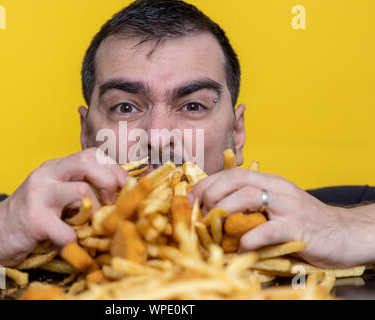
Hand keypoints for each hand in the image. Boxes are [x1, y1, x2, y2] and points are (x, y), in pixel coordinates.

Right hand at [0, 148, 128, 265]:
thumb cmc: (32, 214)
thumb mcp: (54, 191)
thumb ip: (79, 186)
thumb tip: (118, 191)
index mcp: (55, 167)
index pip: (92, 154)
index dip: (114, 169)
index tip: (125, 188)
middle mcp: (46, 175)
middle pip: (87, 161)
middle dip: (108, 181)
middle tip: (109, 203)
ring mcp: (38, 196)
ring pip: (81, 192)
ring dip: (94, 213)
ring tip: (89, 225)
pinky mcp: (33, 221)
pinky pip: (66, 230)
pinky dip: (74, 239)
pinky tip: (69, 242)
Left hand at [189, 168, 373, 267]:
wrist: (344, 232)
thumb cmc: (304, 221)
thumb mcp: (276, 205)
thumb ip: (251, 205)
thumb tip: (216, 211)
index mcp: (270, 181)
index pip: (233, 173)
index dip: (207, 183)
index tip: (190, 196)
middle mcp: (278, 189)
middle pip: (237, 179)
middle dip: (211, 193)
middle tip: (199, 211)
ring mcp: (288, 207)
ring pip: (249, 196)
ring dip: (225, 210)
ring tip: (215, 225)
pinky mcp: (298, 229)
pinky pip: (268, 230)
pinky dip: (249, 238)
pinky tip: (240, 246)